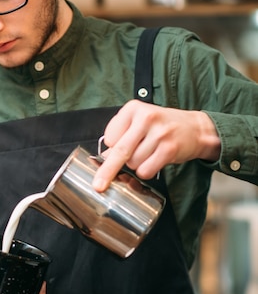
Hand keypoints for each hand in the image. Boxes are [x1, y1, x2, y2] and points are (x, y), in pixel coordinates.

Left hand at [93, 99, 220, 191]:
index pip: (110, 136)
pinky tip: (155, 161)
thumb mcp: (140, 123)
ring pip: (133, 163)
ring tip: (149, 153)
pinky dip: (146, 171)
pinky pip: (146, 170)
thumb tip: (103, 158)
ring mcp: (159, 133)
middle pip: (120, 151)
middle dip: (107, 171)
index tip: (120, 145)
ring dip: (136, 165)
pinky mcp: (169, 149)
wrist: (196, 128)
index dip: (112, 147)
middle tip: (98, 185)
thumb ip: (122, 136)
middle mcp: (146, 118)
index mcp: (133, 108)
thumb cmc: (162, 126)